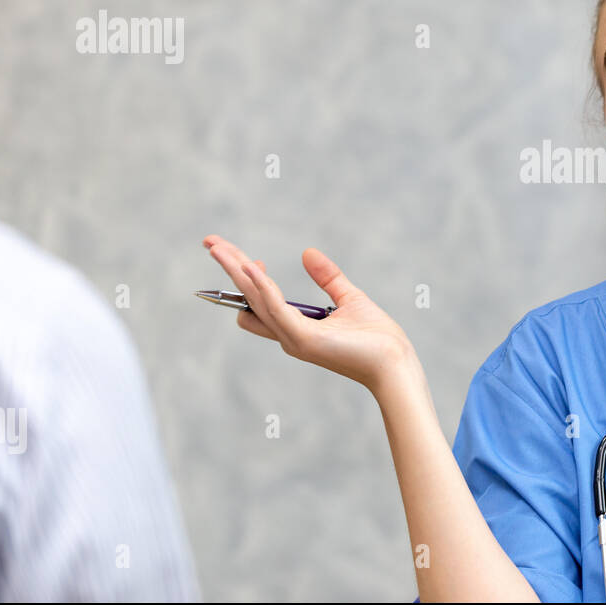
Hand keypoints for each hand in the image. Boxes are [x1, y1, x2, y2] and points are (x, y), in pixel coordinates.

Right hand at [203, 234, 418, 395]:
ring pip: (254, 299)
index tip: (248, 257)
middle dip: (229, 269)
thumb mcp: (350, 299)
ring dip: (236, 271)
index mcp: (296, 327)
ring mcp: (293, 338)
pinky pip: (275, 308)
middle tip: (209, 241)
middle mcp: (288, 335)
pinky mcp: (304, 339)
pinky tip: (251, 267)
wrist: (395, 363)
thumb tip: (307, 253)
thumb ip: (328, 278)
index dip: (249, 278)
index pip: (258, 302)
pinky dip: (261, 287)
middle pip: (247, 298)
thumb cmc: (377, 339)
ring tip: (217, 246)